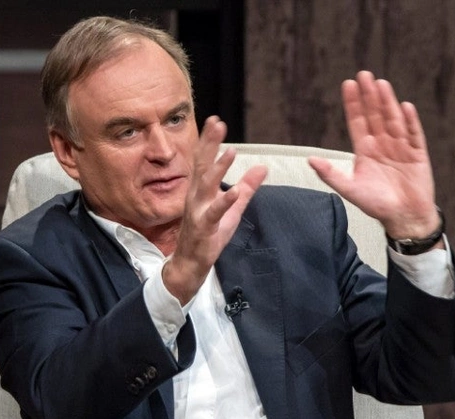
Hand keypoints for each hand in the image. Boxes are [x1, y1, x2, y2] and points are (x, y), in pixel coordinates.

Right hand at [163, 116, 267, 305]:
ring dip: (217, 168)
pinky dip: (224, 202)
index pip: (205, 159)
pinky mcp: (204, 228)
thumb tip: (263, 167)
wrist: (191, 262)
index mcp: (202, 189)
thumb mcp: (233, 207)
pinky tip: (234, 191)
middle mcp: (197, 196)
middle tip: (217, 124)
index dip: (210, 140)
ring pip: (206, 186)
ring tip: (230, 151)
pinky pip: (214, 213)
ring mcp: (198, 211)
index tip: (216, 120)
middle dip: (209, 144)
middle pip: (202, 165)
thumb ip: (247, 186)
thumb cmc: (210, 233)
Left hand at [308, 71, 439, 240]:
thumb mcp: (350, 189)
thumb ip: (330, 174)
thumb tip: (310, 160)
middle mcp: (383, 145)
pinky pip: (414, 134)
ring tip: (381, 84)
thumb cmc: (377, 205)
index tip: (348, 84)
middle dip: (369, 96)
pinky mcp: (418, 154)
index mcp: (366, 151)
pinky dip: (410, 122)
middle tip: (364, 74)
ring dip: (387, 102)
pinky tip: (405, 107)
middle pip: (375, 115)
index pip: (358, 121)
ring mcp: (401, 148)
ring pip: (393, 120)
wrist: (404, 218)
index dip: (353, 104)